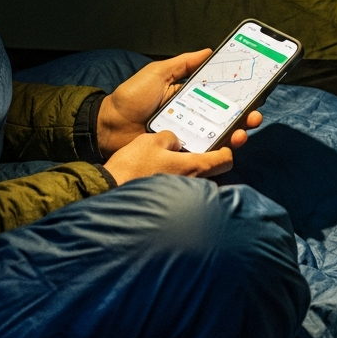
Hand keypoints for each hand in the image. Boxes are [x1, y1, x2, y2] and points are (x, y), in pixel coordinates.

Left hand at [96, 50, 263, 157]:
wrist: (109, 127)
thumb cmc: (131, 98)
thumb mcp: (158, 73)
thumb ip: (183, 63)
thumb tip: (208, 50)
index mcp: (191, 96)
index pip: (222, 94)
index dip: (240, 93)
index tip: (255, 89)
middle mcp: (194, 117)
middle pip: (228, 117)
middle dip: (246, 116)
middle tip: (254, 114)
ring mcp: (189, 137)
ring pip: (221, 137)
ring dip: (238, 134)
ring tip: (243, 131)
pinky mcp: (182, 154)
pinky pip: (205, 154)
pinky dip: (219, 152)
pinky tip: (228, 147)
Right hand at [103, 130, 234, 184]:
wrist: (109, 189)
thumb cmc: (133, 166)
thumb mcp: (153, 140)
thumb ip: (172, 138)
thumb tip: (177, 145)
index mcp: (193, 167)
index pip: (225, 160)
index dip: (227, 148)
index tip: (221, 142)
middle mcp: (192, 184)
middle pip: (213, 170)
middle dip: (211, 157)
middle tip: (200, 145)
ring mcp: (181, 194)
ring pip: (197, 178)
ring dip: (192, 168)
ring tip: (179, 155)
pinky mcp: (169, 199)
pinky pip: (182, 185)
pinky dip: (179, 177)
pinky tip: (164, 167)